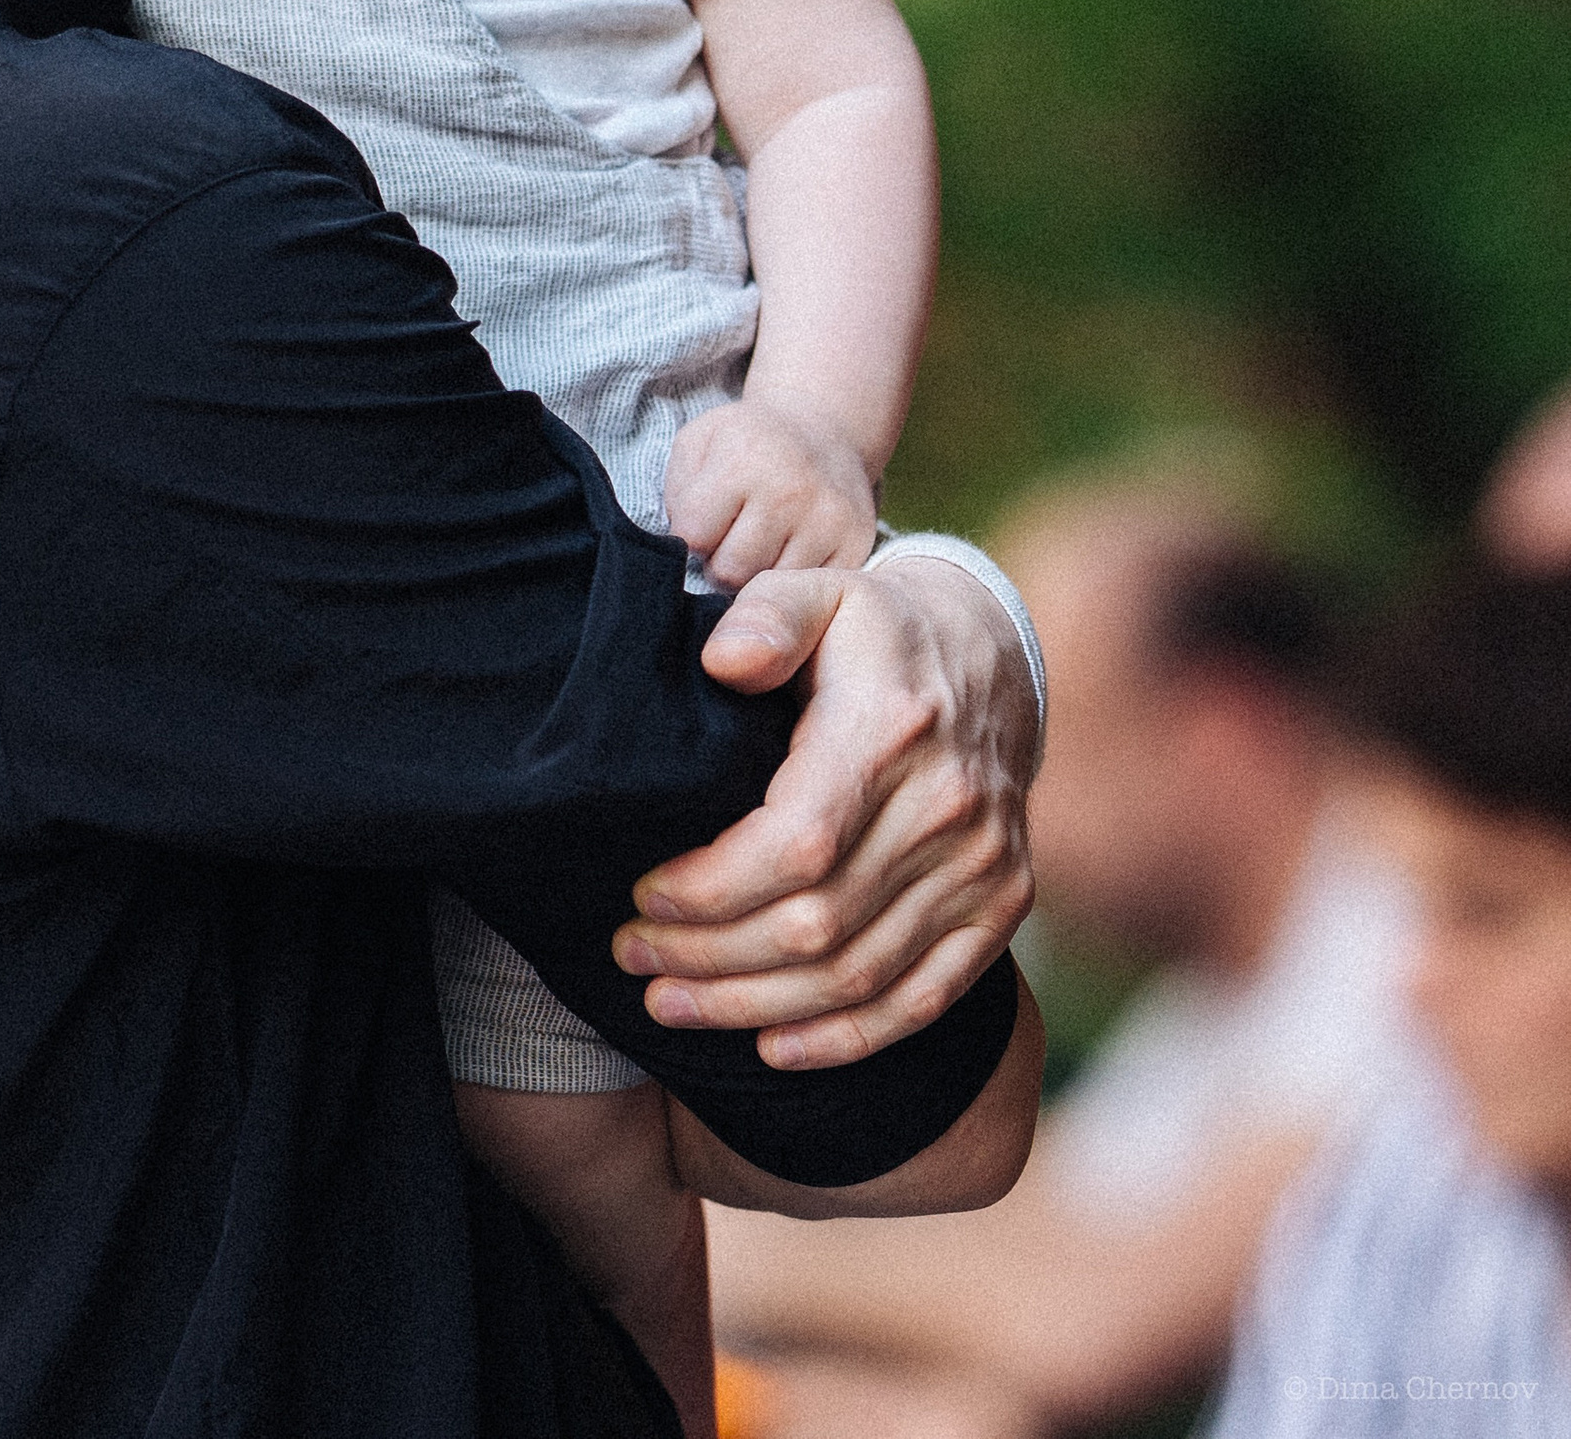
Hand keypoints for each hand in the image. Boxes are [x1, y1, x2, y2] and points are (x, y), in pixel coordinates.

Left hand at [612, 557, 1036, 1067]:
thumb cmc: (872, 629)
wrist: (988, 656)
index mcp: (892, 730)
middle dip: (711, 959)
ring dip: (755, 1008)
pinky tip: (771, 1046)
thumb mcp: (818, 591)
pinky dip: (845, 1039)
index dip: (711, 889)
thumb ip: (765, 616)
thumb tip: (724, 660)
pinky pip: (922, 999)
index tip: (642, 896)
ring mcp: (984, 865)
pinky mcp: (1003, 905)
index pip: (795, 846)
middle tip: (635, 962)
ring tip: (672, 1005)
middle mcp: (949, 807)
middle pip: (817, 925)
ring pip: (859, 975)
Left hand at [665, 398, 877, 580]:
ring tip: (760, 545)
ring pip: (768, 588)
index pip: (694, 534)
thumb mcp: (700, 442)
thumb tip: (683, 544)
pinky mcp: (855, 543)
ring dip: (755, 575)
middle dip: (720, 562)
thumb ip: (678, 490)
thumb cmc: (747, 443)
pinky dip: (791, 580)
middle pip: (730, 570)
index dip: (690, 534)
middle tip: (732, 540)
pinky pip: (806, 592)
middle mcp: (790, 489)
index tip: (703, 523)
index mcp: (745, 458)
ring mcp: (827, 519)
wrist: (824, 430)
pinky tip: (789, 553)